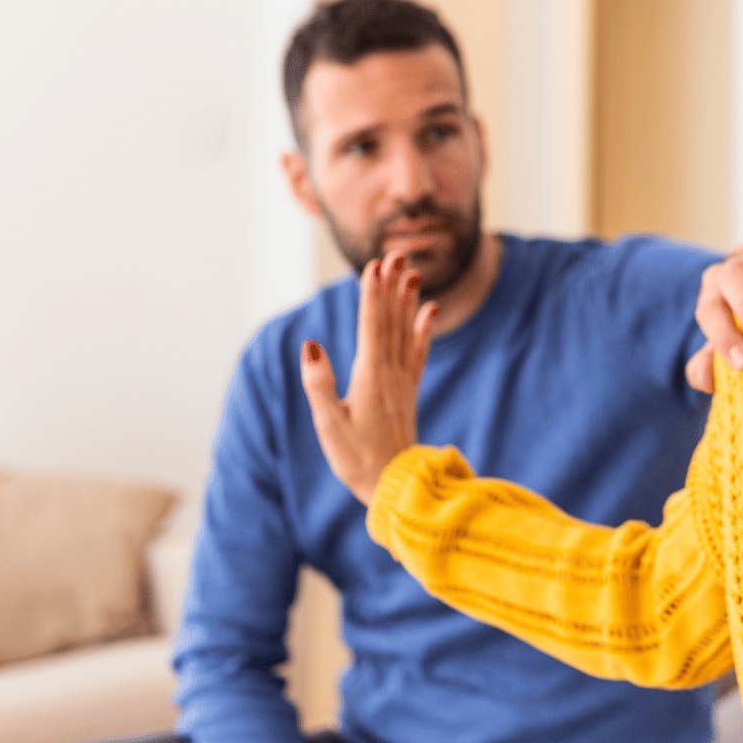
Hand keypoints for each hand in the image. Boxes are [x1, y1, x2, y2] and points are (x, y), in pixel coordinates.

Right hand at [301, 252, 439, 504]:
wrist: (397, 487)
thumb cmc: (356, 459)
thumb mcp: (329, 424)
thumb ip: (319, 384)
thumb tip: (310, 346)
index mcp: (370, 377)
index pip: (372, 326)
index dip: (373, 295)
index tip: (376, 265)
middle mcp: (391, 373)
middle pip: (392, 321)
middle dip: (393, 287)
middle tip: (397, 255)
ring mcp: (403, 381)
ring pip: (407, 331)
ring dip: (409, 300)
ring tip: (414, 272)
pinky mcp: (408, 391)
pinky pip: (418, 351)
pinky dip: (424, 328)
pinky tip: (432, 310)